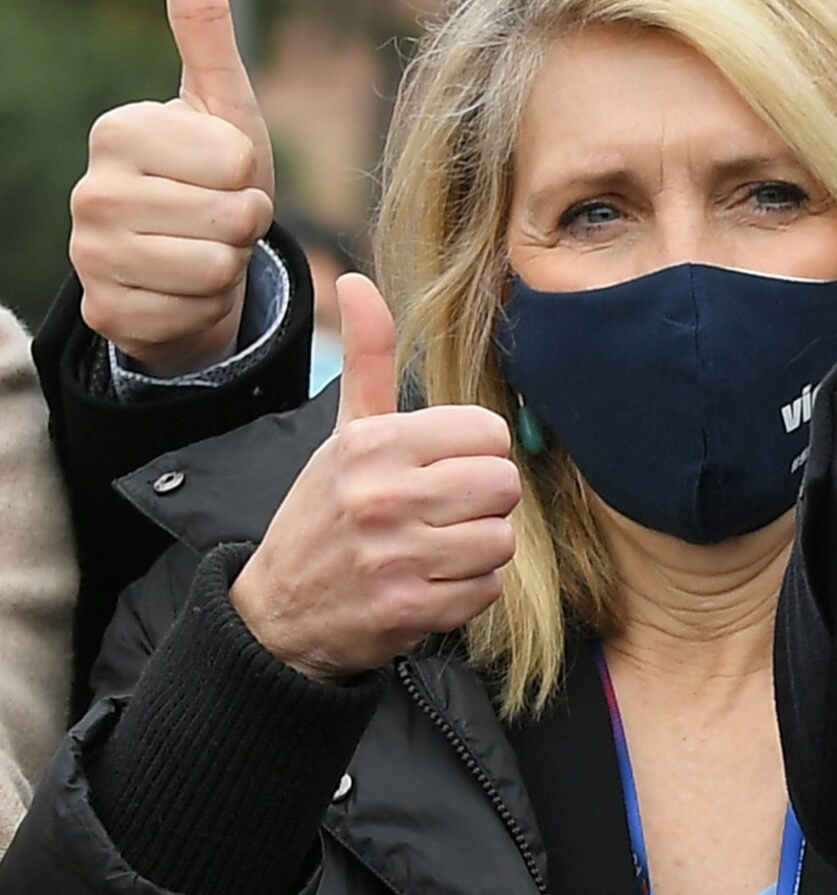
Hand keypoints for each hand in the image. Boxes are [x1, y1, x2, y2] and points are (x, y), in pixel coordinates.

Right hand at [69, 0, 278, 372]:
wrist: (192, 260)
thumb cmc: (214, 174)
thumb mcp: (222, 100)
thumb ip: (203, 21)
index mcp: (116, 131)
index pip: (235, 158)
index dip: (248, 170)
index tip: (221, 170)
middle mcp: (90, 192)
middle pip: (232, 214)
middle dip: (245, 220)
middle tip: (217, 215)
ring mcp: (88, 256)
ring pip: (214, 266)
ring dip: (228, 263)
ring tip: (204, 247)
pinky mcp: (103, 313)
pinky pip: (191, 311)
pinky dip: (203, 305)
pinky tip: (181, 289)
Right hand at [229, 276, 519, 680]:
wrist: (275, 613)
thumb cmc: (324, 512)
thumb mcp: (342, 433)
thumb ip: (366, 358)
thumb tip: (355, 281)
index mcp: (373, 444)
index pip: (488, 432)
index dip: (476, 452)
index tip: (445, 467)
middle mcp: (383, 497)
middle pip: (504, 485)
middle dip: (483, 500)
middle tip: (444, 511)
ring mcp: (395, 557)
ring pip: (501, 538)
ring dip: (478, 548)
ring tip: (435, 548)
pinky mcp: (408, 610)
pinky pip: (487, 588)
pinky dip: (468, 590)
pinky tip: (429, 582)